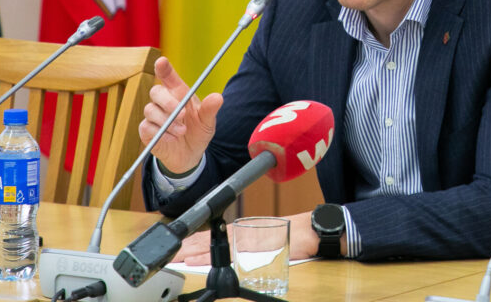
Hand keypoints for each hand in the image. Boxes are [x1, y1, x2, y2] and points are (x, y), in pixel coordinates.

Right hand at [139, 57, 223, 173]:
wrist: (190, 155)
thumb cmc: (198, 132)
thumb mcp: (208, 122)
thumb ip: (210, 109)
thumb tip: (218, 97)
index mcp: (179, 93)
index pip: (168, 77)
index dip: (163, 68)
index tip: (161, 62)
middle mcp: (164, 101)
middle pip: (156, 92)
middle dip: (168, 102)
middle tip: (182, 115)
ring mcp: (153, 115)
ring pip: (151, 110)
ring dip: (168, 122)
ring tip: (182, 131)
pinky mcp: (146, 130)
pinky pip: (147, 127)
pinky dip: (161, 133)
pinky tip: (172, 139)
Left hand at [170, 211, 343, 265]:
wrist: (315, 231)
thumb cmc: (299, 236)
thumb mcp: (275, 242)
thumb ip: (258, 248)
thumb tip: (248, 258)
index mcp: (249, 231)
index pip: (220, 235)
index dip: (202, 240)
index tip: (186, 245)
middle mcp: (246, 232)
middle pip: (214, 238)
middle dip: (193, 245)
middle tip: (175, 251)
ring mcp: (248, 237)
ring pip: (215, 243)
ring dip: (196, 249)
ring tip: (180, 255)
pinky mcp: (251, 245)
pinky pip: (225, 250)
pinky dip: (210, 254)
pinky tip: (196, 259)